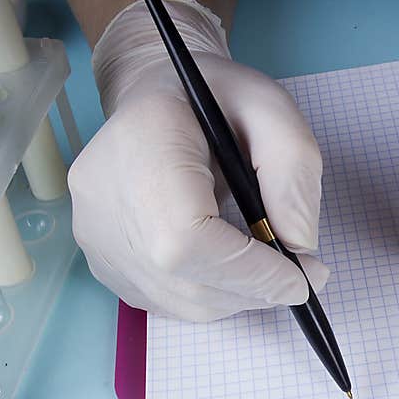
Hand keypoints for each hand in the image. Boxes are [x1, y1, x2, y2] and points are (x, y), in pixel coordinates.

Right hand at [68, 1, 326, 320]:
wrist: (157, 95)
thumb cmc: (217, 100)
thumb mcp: (272, 110)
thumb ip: (294, 172)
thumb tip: (300, 247)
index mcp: (142, 147)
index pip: (186, 240)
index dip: (250, 272)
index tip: (303, 277)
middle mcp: (103, 199)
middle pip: (185, 281)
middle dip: (255, 289)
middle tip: (298, 276)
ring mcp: (95, 236)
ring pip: (180, 302)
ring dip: (237, 297)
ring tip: (266, 267)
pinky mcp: (102, 261)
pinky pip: (165, 302)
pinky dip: (211, 296)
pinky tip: (227, 264)